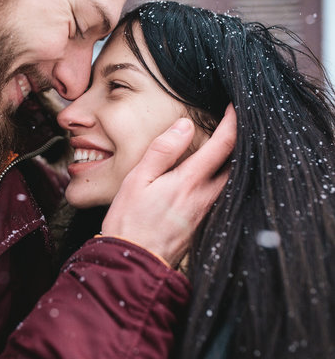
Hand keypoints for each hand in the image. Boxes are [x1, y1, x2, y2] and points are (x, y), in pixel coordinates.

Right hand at [101, 105, 236, 267]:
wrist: (134, 262)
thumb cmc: (129, 221)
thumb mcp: (137, 180)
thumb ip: (162, 152)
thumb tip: (184, 126)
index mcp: (189, 182)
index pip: (223, 145)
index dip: (233, 122)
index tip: (237, 107)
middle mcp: (205, 197)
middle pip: (237, 164)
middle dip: (241, 142)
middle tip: (237, 126)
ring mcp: (206, 213)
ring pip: (231, 181)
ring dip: (233, 162)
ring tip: (226, 147)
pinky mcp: (203, 224)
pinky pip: (221, 196)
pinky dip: (223, 179)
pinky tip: (213, 176)